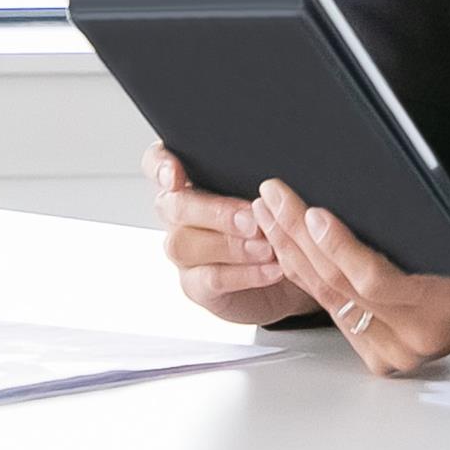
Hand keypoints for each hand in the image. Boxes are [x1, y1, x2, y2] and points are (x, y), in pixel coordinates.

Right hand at [144, 143, 315, 327]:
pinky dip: (244, 274)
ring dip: (229, 245)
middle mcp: (180, 216)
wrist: (294, 270)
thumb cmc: (277, 219)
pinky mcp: (196, 286)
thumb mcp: (271, 192)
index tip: (175, 176)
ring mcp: (185, 252)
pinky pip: (210, 279)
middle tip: (252, 220)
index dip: (159, 166)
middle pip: (174, 207)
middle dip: (215, 212)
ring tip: (268, 248)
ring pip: (184, 244)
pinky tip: (272, 269)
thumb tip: (271, 177)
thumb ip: (259, 179)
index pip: (156, 164)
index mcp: (192, 182)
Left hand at [251, 180, 449, 374]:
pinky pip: (335, 312)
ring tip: (270, 214)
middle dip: (300, 238)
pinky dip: (308, 278)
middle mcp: (416, 337)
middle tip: (275, 197)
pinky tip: (288, 247)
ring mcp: (396, 353)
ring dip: (293, 253)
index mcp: (444, 303)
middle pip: (342, 287)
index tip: (313, 213)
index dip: (340, 247)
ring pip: (329, 300)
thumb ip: (413, 221)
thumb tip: (353, 188)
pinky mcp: (380, 357)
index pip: (377, 280)